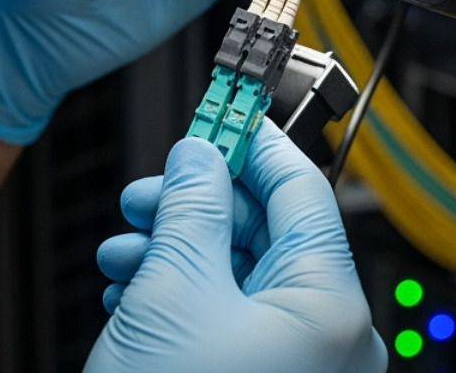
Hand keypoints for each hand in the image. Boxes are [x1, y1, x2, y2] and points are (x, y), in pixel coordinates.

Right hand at [89, 121, 384, 372]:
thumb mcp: (176, 289)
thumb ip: (193, 207)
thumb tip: (201, 156)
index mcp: (332, 307)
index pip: (303, 189)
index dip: (253, 142)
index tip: (220, 109)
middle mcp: (329, 340)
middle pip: (266, 233)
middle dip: (197, 204)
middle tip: (148, 190)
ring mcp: (297, 369)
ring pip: (239, 277)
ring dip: (175, 250)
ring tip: (123, 250)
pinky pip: (229, 320)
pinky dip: (179, 296)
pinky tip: (132, 291)